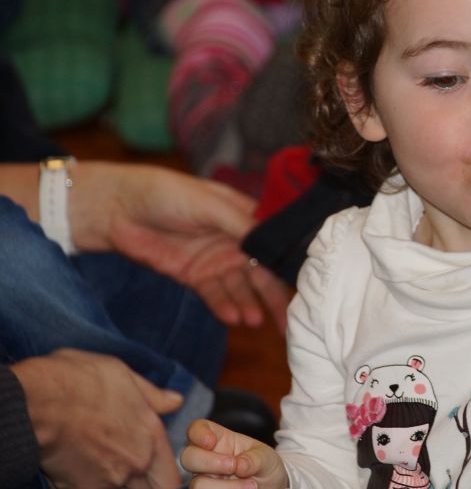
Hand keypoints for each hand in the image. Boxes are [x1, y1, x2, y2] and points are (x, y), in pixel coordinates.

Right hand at [11, 349, 182, 488]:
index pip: (172, 478)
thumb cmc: (79, 380)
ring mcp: (108, 479)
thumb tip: (175, 401)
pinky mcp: (79, 488)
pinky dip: (87, 486)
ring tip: (101, 464)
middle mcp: (135, 462)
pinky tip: (78, 470)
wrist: (38, 400)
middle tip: (134, 476)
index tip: (157, 473)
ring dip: (115, 484)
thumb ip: (152, 396)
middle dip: (145, 485)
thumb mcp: (124, 375)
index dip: (166, 478)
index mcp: (151, 435)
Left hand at [69, 162, 291, 332]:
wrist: (117, 209)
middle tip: (288, 322)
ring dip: (248, 305)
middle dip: (273, 297)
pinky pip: (215, 295)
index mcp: (245, 217)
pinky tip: (234, 319)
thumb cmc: (167, 194)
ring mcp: (215, 260)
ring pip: (240, 288)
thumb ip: (243, 226)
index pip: (274, 243)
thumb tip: (275, 244)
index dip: (289, 263)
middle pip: (261, 273)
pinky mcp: (194, 276)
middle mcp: (235, 241)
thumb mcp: (210, 205)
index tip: (307, 285)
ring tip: (254, 321)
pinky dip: (225, 307)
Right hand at [182, 419, 287, 488]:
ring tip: (251, 486)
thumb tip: (240, 466)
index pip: (196, 428)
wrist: (271, 488)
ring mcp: (205, 479)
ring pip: (197, 484)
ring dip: (224, 487)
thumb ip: (255, 458)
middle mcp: (206, 459)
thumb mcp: (267, 458)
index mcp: (219, 440)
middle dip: (210, 462)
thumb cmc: (265, 467)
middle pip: (188, 456)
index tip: (211, 442)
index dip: (198, 433)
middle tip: (234, 467)